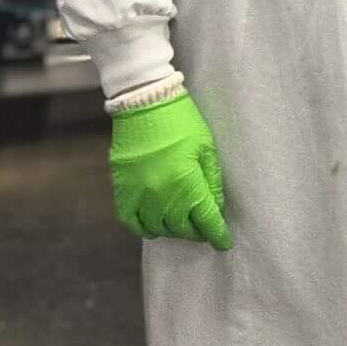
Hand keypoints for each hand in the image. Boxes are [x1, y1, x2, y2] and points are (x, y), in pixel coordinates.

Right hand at [109, 89, 233, 248]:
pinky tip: (155, 225)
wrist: (144, 102)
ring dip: (173, 230)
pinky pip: (131, 222)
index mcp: (187, 183)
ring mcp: (139, 195)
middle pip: (182, 228)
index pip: (206, 221)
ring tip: (182, 225)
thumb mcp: (207, 147)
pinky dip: (144, 228)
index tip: (224, 243)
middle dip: (197, 232)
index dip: (218, 235)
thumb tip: (216, 208)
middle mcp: (162, 195)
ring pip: (158, 228)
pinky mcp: (122, 190)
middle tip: (204, 228)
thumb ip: (212, 181)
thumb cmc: (181, 120)